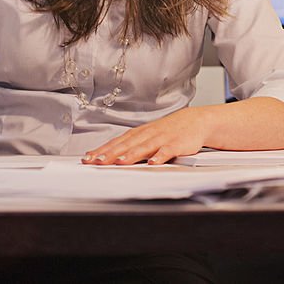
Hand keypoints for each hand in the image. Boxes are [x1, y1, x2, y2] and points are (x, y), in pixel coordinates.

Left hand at [82, 108, 209, 165]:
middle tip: (96, 162)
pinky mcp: (177, 143)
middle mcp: (148, 134)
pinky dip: (160, 155)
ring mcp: (162, 138)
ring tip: (119, 162)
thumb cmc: (169, 131)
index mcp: (139, 133)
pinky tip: (153, 162)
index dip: (102, 150)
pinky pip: (168, 150)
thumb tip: (107, 155)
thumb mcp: (148, 136)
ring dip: (131, 154)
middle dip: (110, 153)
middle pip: (126, 144)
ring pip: (144, 146)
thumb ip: (130, 145)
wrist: (196, 121)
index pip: (117, 142)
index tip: (87, 158)